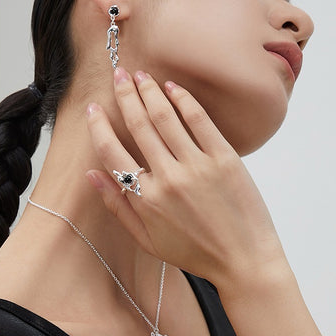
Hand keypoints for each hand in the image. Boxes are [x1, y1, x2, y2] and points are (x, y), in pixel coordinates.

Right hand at [85, 66, 287, 289]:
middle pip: (140, 126)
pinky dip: (184, 101)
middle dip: (125, 96)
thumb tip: (90, 174)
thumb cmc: (194, 253)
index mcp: (147, 199)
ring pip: (166, 118)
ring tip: (141, 75)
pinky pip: (200, 121)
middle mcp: (169, 177)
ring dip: (150, 92)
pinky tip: (173, 88)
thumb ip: (117, 206)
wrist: (244, 261)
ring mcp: (198, 165)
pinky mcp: (225, 158)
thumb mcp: (147, 240)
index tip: (93, 108)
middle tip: (118, 74)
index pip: (112, 153)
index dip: (98, 126)